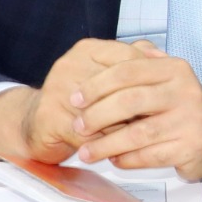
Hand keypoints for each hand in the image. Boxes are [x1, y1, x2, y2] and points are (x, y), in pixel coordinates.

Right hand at [0, 39, 149, 163]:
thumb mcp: (108, 75)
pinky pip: (88, 134)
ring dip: (125, 128)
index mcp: (88, 49)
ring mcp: (57, 89)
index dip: (151, 79)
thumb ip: (135, 63)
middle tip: (158, 120)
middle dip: (140, 106)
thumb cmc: (82, 102)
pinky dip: (106, 144)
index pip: (130, 58)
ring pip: (106, 111)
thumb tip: (166, 58)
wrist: (34, 125)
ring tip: (141, 138)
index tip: (164, 96)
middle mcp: (70, 64)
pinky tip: (117, 151)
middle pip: (119, 86)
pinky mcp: (49, 117)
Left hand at [66, 40, 201, 180]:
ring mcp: (191, 120)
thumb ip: (137, 63)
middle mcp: (186, 91)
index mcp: (175, 68)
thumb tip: (96, 56)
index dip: (96, 85)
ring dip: (106, 145)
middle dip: (97, 116)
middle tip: (78, 127)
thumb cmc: (182, 105)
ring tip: (87, 153)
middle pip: (129, 101)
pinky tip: (115, 160)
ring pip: (137, 134)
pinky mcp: (191, 147)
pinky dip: (127, 160)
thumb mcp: (166, 77)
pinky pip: (149, 156)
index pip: (127, 71)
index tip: (75, 99)